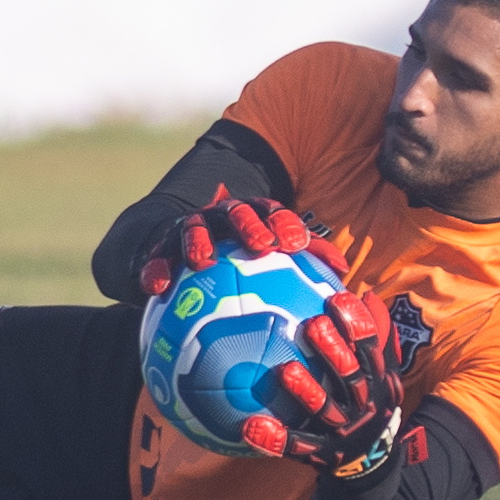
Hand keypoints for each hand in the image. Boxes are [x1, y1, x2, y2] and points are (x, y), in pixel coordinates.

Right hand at [136, 189, 311, 299]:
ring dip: (198, 240)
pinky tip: (158, 287)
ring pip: (193, 227)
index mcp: (253, 216)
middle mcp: (222, 216)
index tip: (295, 244)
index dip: (284, 224)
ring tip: (202, 260)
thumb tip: (344, 270)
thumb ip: (306, 261)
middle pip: (237, 212)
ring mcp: (190, 228)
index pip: (272, 212)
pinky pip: (155, 257)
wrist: (182, 253)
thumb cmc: (240, 260)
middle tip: (262, 246)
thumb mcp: (271, 257)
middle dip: (249, 225)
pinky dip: (156, 269)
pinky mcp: (160, 247)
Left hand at [242, 290, 429, 474]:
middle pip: (350, 376)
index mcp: (377, 381)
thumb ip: (377, 337)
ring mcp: (341, 430)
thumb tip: (367, 296)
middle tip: (314, 326)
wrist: (372, 460)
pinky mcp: (320, 453)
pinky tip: (251, 425)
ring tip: (286, 370)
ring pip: (324, 409)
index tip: (337, 298)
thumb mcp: (383, 373)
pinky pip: (296, 445)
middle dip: (334, 351)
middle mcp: (362, 405)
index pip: (371, 349)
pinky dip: (274, 437)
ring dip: (306, 390)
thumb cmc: (368, 400)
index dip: (357, 324)